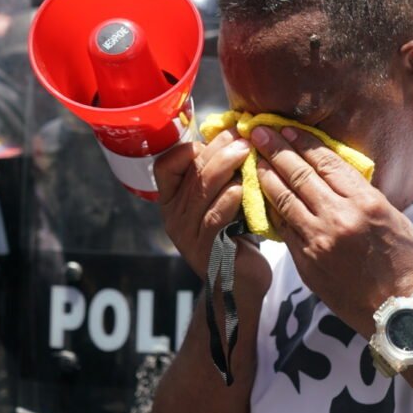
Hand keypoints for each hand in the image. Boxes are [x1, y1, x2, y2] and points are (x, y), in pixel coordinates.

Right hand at [154, 130, 270, 297]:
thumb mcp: (220, 198)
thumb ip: (218, 173)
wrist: (240, 281)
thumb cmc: (235, 232)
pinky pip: (216, 216)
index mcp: (172, 200)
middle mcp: (174, 217)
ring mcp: (188, 235)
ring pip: (203, 191)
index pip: (165, 166)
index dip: (188, 148)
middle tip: (243, 138)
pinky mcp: (207, 250)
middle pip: (191, 173)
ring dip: (226, 167)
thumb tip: (233, 132)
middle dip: (218, 150)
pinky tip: (243, 188)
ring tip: (247, 153)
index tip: (216, 137)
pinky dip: (231, 197)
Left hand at [251, 125, 412, 335]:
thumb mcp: (392, 215)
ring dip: (267, 176)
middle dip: (277, 150)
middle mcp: (339, 218)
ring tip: (255, 158)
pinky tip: (262, 195)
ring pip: (285, 200)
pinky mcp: (306, 262)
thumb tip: (334, 172)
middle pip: (300, 175)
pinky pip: (283, 229)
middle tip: (260, 132)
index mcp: (365, 202)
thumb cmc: (402, 260)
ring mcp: (318, 241)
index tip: (287, 128)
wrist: (397, 309)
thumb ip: (361, 193)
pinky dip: (272, 209)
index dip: (303, 142)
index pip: (327, 162)